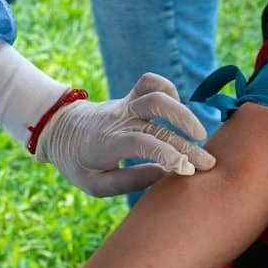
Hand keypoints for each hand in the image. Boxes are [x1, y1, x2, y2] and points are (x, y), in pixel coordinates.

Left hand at [36, 72, 216, 196]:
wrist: (60, 130)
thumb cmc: (80, 163)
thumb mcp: (95, 185)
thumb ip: (128, 182)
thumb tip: (164, 174)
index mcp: (108, 143)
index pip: (141, 142)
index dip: (165, 153)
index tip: (186, 169)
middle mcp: (119, 120)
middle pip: (157, 121)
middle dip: (186, 142)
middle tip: (207, 163)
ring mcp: (125, 105)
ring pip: (156, 95)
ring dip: (182, 112)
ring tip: (198, 134)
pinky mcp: (130, 97)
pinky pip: (150, 82)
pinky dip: (168, 89)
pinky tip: (179, 109)